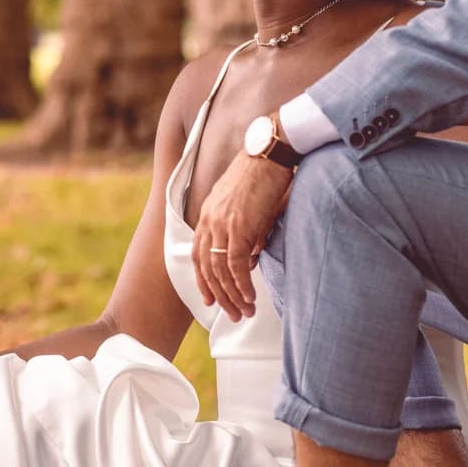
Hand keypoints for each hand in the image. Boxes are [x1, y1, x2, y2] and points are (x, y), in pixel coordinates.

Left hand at [192, 152, 292, 319]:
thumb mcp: (246, 206)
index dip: (203, 280)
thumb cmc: (263, 175)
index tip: (210, 299)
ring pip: (221, 271)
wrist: (269, 152)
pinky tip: (250, 297)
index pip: (198, 255)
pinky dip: (242, 284)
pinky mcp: (239, 226)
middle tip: (233, 314)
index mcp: (207, 214)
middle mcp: (209, 221)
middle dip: (219, 296)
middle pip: (207, 269)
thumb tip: (250, 258)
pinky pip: (237, 264)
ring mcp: (222, 224)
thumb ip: (245, 232)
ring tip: (245, 312)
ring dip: (232, 296)